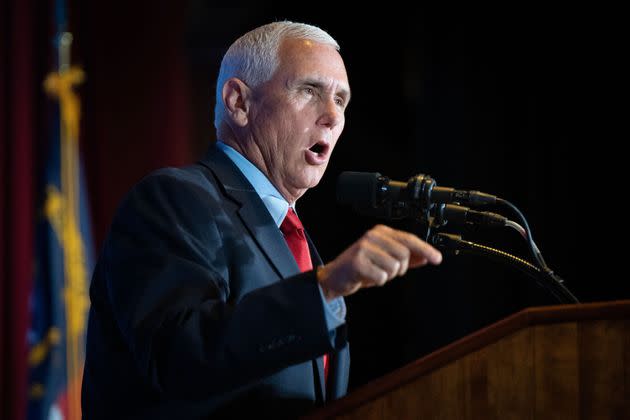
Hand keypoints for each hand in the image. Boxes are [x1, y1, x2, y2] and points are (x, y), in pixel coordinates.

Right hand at [317, 224, 441, 300]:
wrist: (335, 277)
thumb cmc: (361, 268)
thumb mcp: (386, 260)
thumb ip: (407, 257)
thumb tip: (427, 257)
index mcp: (381, 232)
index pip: (409, 239)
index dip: (425, 249)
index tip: (437, 259)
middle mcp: (373, 236)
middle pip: (404, 255)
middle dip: (400, 268)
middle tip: (387, 271)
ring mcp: (364, 248)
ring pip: (394, 267)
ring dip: (387, 276)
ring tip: (375, 273)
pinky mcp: (358, 262)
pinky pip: (381, 277)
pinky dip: (377, 281)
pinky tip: (367, 277)